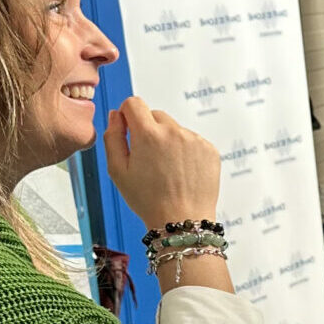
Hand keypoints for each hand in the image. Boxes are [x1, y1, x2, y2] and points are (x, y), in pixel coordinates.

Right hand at [104, 96, 219, 228]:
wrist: (182, 220)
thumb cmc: (148, 200)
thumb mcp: (117, 170)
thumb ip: (113, 137)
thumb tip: (115, 115)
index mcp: (148, 134)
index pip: (134, 103)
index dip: (127, 114)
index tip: (128, 129)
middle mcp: (174, 131)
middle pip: (155, 115)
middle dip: (148, 130)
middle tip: (147, 158)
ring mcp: (195, 139)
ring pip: (175, 129)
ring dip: (168, 141)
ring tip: (166, 170)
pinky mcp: (210, 149)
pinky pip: (192, 141)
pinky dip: (186, 151)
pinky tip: (181, 173)